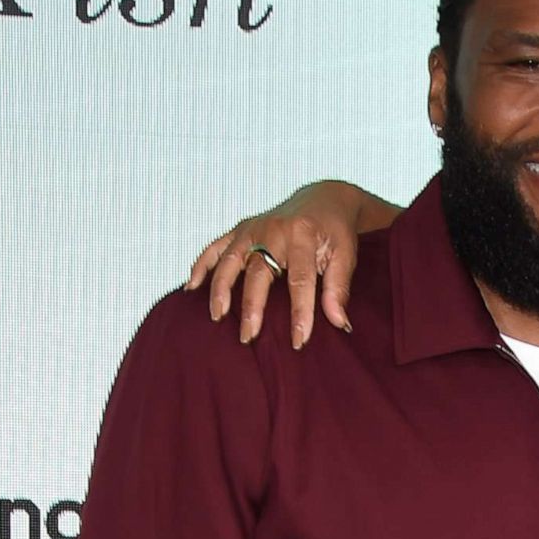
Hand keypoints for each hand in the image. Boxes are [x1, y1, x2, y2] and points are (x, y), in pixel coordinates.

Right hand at [186, 181, 369, 348]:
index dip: (300, 313)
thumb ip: (339, 288)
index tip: (299, 341)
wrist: (324, 197)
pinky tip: (192, 288)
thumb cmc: (336, 231)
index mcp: (303, 235)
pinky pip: (215, 247)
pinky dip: (201, 265)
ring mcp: (254, 227)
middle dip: (252, 307)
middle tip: (248, 336)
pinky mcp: (241, 228)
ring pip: (230, 260)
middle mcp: (274, 230)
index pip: (300, 281)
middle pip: (259, 272)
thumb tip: (340, 324)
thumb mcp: (346, 256)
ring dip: (220, 289)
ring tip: (218, 317)